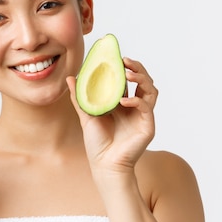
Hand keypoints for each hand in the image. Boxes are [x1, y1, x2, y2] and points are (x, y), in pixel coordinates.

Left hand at [67, 57, 157, 173]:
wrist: (104, 165)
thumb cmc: (97, 143)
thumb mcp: (86, 115)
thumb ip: (80, 97)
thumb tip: (71, 78)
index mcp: (123, 103)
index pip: (129, 80)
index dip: (126, 67)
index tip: (117, 56)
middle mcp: (135, 107)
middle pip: (144, 81)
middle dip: (137, 68)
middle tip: (126, 61)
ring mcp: (143, 116)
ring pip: (151, 90)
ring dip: (142, 79)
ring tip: (128, 74)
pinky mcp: (148, 126)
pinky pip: (146, 107)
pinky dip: (136, 100)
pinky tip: (123, 101)